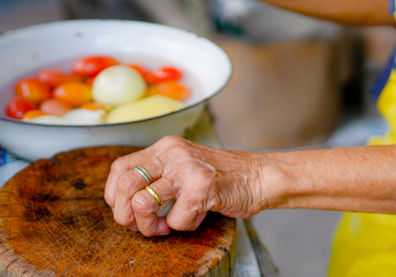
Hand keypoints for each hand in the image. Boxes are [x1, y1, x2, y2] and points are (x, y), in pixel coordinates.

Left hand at [104, 136, 286, 236]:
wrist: (258, 176)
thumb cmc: (221, 177)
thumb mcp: (184, 165)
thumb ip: (158, 175)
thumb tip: (126, 202)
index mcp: (165, 148)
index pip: (120, 168)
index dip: (114, 195)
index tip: (126, 210)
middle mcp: (172, 153)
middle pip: (124, 184)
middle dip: (125, 214)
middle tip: (140, 225)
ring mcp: (186, 169)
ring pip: (141, 202)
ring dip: (149, 226)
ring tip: (164, 228)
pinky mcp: (202, 187)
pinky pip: (174, 219)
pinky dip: (181, 227)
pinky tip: (196, 218)